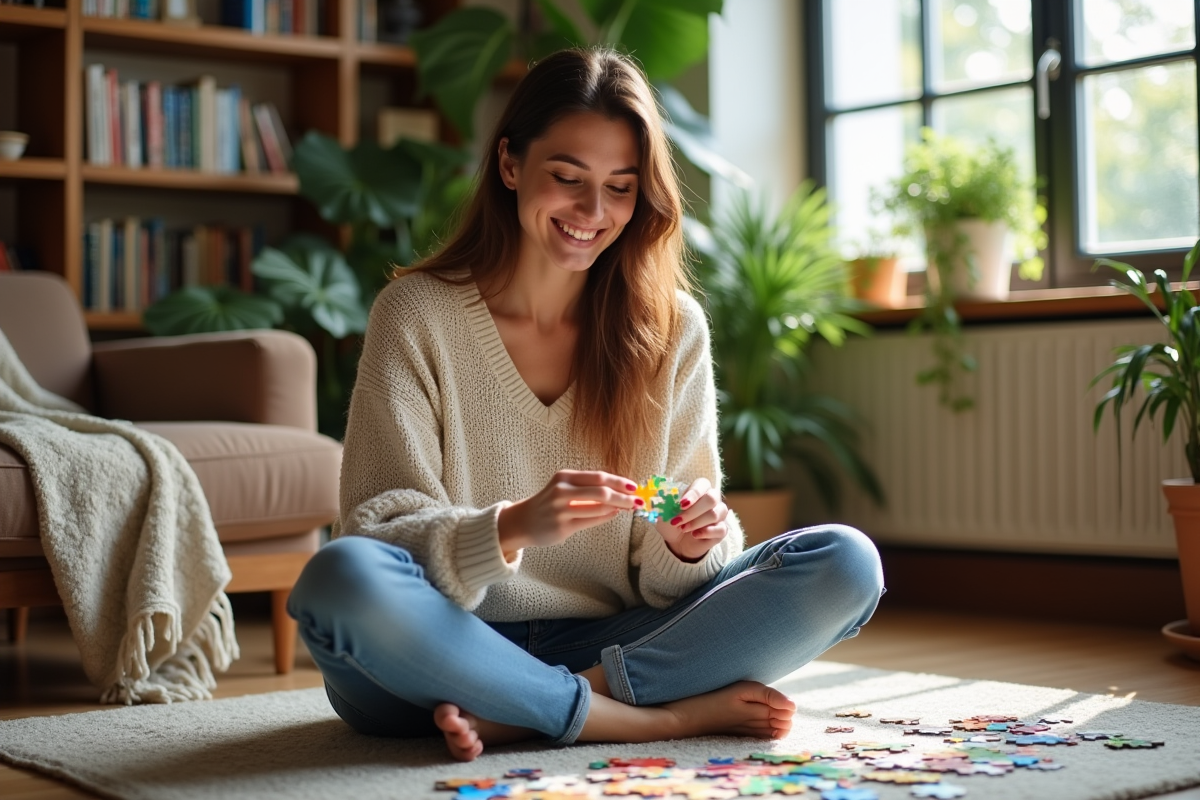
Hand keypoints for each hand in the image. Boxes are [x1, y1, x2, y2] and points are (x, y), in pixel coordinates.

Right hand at [498, 470, 641, 557]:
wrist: (523, 521)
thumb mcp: (564, 487)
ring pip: (599, 507)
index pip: (598, 477)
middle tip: (639, 501)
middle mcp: (562, 491)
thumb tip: (619, 490)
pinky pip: (592, 521)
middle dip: (624, 497)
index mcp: (564, 477)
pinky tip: (613, 515)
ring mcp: (561, 510)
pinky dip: (606, 517)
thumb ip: (588, 487)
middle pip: (602, 492)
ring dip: (618, 508)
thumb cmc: (550, 502)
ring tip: (628, 508)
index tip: (634, 486)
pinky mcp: (562, 527)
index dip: (619, 481)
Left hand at [654, 476, 728, 561]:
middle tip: (678, 521)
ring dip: (696, 522)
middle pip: (711, 498)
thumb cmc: (671, 522)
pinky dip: (706, 532)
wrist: (676, 542)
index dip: (693, 494)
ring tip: (683, 528)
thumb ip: (666, 504)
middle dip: (693, 511)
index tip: (681, 505)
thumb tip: (668, 499)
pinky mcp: (721, 530)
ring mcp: (719, 515)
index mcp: (699, 490)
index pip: (702, 484)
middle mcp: (712, 500)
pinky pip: (721, 529)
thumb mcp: (664, 513)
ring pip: (715, 514)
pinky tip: (695, 535)